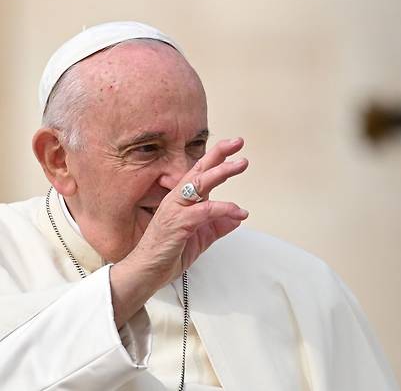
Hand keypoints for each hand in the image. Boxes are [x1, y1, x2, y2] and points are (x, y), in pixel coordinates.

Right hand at [110, 137, 247, 326]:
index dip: (216, 157)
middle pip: (198, 170)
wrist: (146, 273)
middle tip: (238, 142)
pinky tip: (238, 211)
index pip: (200, 173)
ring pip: (199, 184)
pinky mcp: (177, 224)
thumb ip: (218, 226)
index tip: (234, 146)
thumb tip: (238, 217)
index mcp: (182, 200)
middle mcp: (177, 200)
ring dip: (221, 172)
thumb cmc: (168, 254)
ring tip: (240, 164)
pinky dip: (223, 209)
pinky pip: (203, 211)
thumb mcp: (201, 238)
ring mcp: (175, 210)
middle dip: (219, 154)